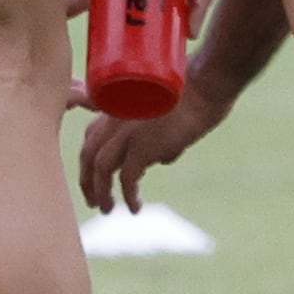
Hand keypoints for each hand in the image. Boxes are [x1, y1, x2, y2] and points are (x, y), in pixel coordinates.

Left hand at [79, 89, 225, 213]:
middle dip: (87, 180)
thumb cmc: (197, 91)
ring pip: (100, 168)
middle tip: (93, 200)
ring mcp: (127, 130)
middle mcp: (116, 116)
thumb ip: (159, 134)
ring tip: (107, 209)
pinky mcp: (143, 145)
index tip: (95, 177)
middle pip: (88, 153)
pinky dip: (128, 197)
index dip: (91, 158)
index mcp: (119, 104)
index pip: (92, 134)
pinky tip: (135, 208)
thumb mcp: (167, 112)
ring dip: (100, 192)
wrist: (207, 83)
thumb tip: (162, 158)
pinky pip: (127, 179)